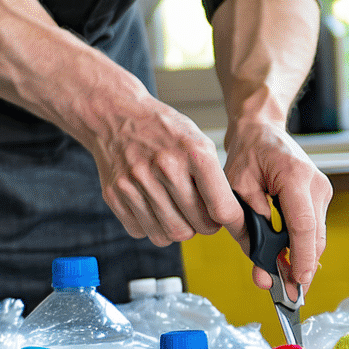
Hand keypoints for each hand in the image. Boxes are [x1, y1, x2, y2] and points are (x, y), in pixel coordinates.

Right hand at [85, 94, 241, 246]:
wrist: (114, 114)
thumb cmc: (162, 130)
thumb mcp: (198, 142)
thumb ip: (215, 179)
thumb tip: (228, 218)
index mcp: (194, 153)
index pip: (221, 207)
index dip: (233, 223)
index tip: (234, 226)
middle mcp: (165, 168)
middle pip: (197, 226)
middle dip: (204, 225)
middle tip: (201, 214)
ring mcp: (137, 182)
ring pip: (169, 235)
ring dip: (178, 229)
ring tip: (177, 211)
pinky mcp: (114, 194)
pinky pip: (141, 232)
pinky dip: (150, 226)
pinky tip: (152, 206)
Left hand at [223, 117, 331, 298]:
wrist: (262, 129)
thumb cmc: (247, 153)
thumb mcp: (236, 187)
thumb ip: (247, 224)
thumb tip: (261, 262)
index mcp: (294, 176)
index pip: (303, 225)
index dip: (301, 257)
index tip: (298, 281)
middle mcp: (315, 184)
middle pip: (315, 236)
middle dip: (303, 267)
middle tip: (289, 295)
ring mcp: (322, 191)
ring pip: (317, 237)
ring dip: (302, 260)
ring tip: (286, 283)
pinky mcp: (320, 197)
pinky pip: (313, 229)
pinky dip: (302, 247)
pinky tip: (290, 263)